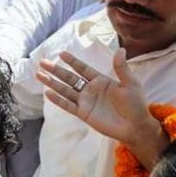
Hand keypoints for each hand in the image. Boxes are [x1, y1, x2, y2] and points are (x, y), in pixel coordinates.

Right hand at [38, 49, 165, 165]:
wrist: (135, 127)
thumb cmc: (136, 105)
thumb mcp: (130, 84)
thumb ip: (121, 68)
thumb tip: (120, 49)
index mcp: (100, 81)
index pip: (82, 69)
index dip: (72, 61)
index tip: (61, 53)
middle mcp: (90, 90)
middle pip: (69, 78)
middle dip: (56, 70)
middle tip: (42, 62)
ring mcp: (85, 102)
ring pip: (65, 90)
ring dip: (52, 83)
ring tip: (39, 75)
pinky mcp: (83, 113)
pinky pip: (67, 105)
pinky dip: (57, 100)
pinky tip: (48, 93)